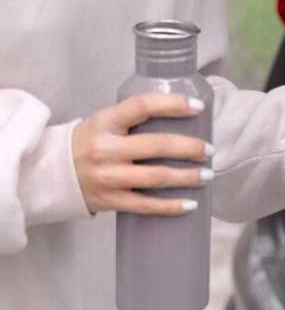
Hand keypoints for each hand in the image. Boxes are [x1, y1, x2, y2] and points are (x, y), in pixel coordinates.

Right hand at [72, 93, 213, 215]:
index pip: (142, 106)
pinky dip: (170, 206)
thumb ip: (134, 120)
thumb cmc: (88, 142)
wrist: (49, 173)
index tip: (198, 106)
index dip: (173, 104)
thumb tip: (182, 116)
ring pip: (155, 177)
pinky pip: (145, 205)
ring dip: (187, 177)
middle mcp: (105, 148)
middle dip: (190, 148)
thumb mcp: (104, 122)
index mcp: (105, 122)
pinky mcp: (109, 200)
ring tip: (207, 175)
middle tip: (210, 150)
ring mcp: (107, 176)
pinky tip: (190, 204)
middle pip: (156, 146)